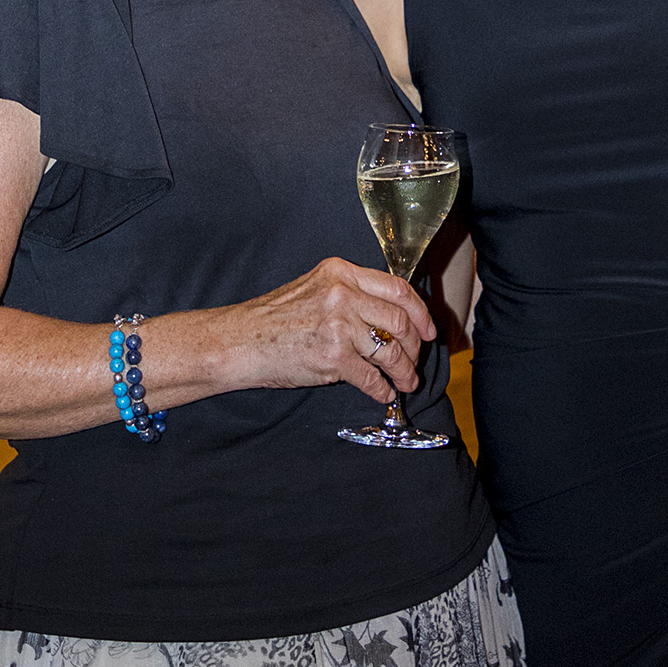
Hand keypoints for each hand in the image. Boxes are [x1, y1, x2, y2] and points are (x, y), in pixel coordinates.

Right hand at [228, 257, 435, 401]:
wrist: (239, 341)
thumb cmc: (273, 320)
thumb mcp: (315, 289)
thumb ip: (351, 294)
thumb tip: (392, 317)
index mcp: (341, 273)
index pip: (398, 288)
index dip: (420, 312)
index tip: (428, 330)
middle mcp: (343, 294)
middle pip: (400, 320)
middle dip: (415, 347)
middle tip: (415, 361)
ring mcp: (338, 325)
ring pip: (390, 351)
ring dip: (404, 372)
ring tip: (405, 382)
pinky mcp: (333, 356)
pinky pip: (371, 377)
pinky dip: (382, 389)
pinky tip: (383, 393)